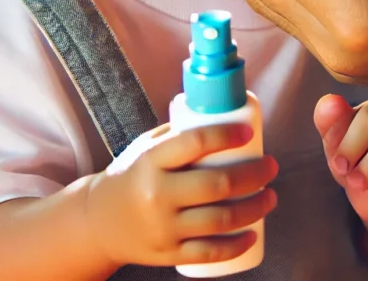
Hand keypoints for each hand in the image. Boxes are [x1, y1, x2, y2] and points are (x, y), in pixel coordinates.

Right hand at [87, 122, 277, 269]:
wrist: (97, 223)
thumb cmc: (131, 176)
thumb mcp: (144, 148)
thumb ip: (178, 134)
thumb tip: (221, 112)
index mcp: (150, 161)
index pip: (193, 143)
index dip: (225, 135)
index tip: (249, 133)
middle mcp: (156, 195)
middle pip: (216, 184)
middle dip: (254, 175)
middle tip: (271, 167)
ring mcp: (163, 228)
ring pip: (219, 220)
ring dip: (254, 208)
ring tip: (270, 197)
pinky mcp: (167, 254)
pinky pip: (208, 252)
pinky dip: (235, 245)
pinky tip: (253, 235)